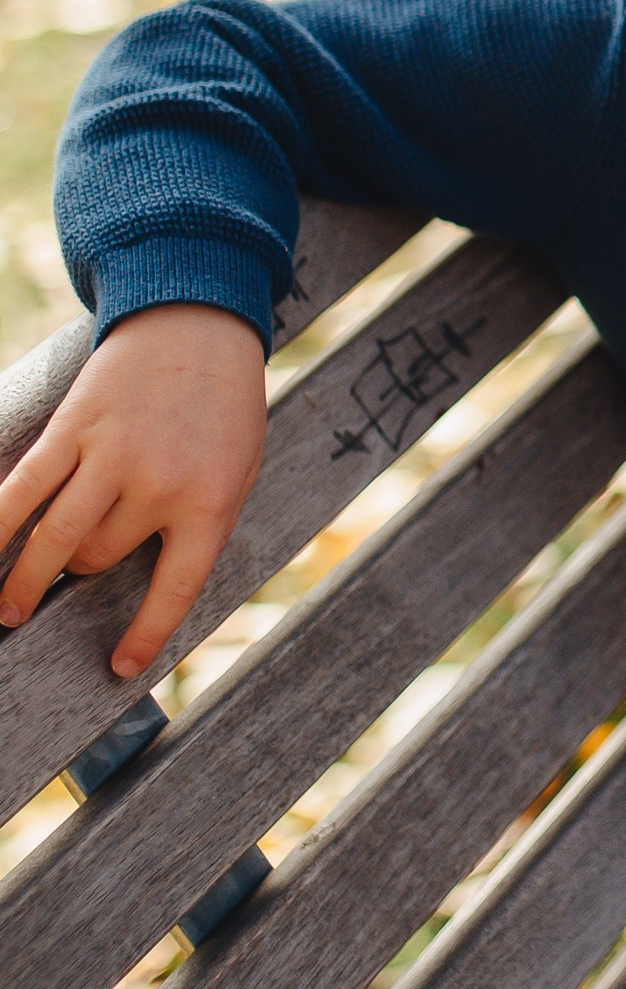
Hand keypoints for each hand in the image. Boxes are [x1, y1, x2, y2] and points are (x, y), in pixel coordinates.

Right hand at [0, 305, 267, 677]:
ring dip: (24, 580)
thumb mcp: (239, 466)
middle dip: (83, 571)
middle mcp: (158, 485)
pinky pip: (21, 491)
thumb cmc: (221, 404)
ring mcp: (111, 456)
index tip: (119, 667)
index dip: (144, 635)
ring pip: (56, 539)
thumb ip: (198, 520)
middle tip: (73, 573)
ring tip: (6, 609)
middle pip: (99, 558)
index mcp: (210, 501)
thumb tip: (147, 577)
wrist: (198, 321)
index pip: (173, 589)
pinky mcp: (72, 429)